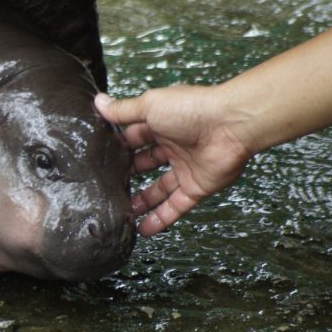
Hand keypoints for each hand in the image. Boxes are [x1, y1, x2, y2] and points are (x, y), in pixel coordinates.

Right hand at [94, 87, 251, 235]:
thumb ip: (123, 110)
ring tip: (123, 210)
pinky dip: (161, 219)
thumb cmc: (192, 109)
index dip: (119, 147)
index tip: (101, 158)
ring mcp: (186, 168)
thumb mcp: (149, 105)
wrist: (231, 125)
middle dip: (129, 175)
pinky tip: (145, 229)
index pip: (135, 138)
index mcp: (162, 124)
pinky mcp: (197, 187)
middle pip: (146, 164)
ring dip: (143, 200)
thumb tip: (99, 102)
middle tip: (109, 185)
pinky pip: (176, 206)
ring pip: (160, 189)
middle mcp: (174, 146)